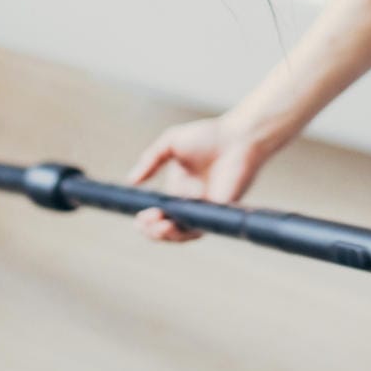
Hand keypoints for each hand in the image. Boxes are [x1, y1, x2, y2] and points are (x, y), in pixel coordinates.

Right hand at [126, 114, 276, 241]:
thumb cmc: (209, 136)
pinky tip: (173, 224)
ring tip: (156, 226)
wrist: (239, 136)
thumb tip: (131, 181)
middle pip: (169, 228)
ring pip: (184, 234)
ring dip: (167, 235)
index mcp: (179, 191)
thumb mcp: (170, 144)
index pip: (159, 214)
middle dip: (153, 231)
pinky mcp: (220, 212)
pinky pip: (202, 228)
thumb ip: (150, 161)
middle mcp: (191, 204)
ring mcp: (206, 209)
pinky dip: (186, 230)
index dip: (147, 222)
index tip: (136, 219)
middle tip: (143, 224)